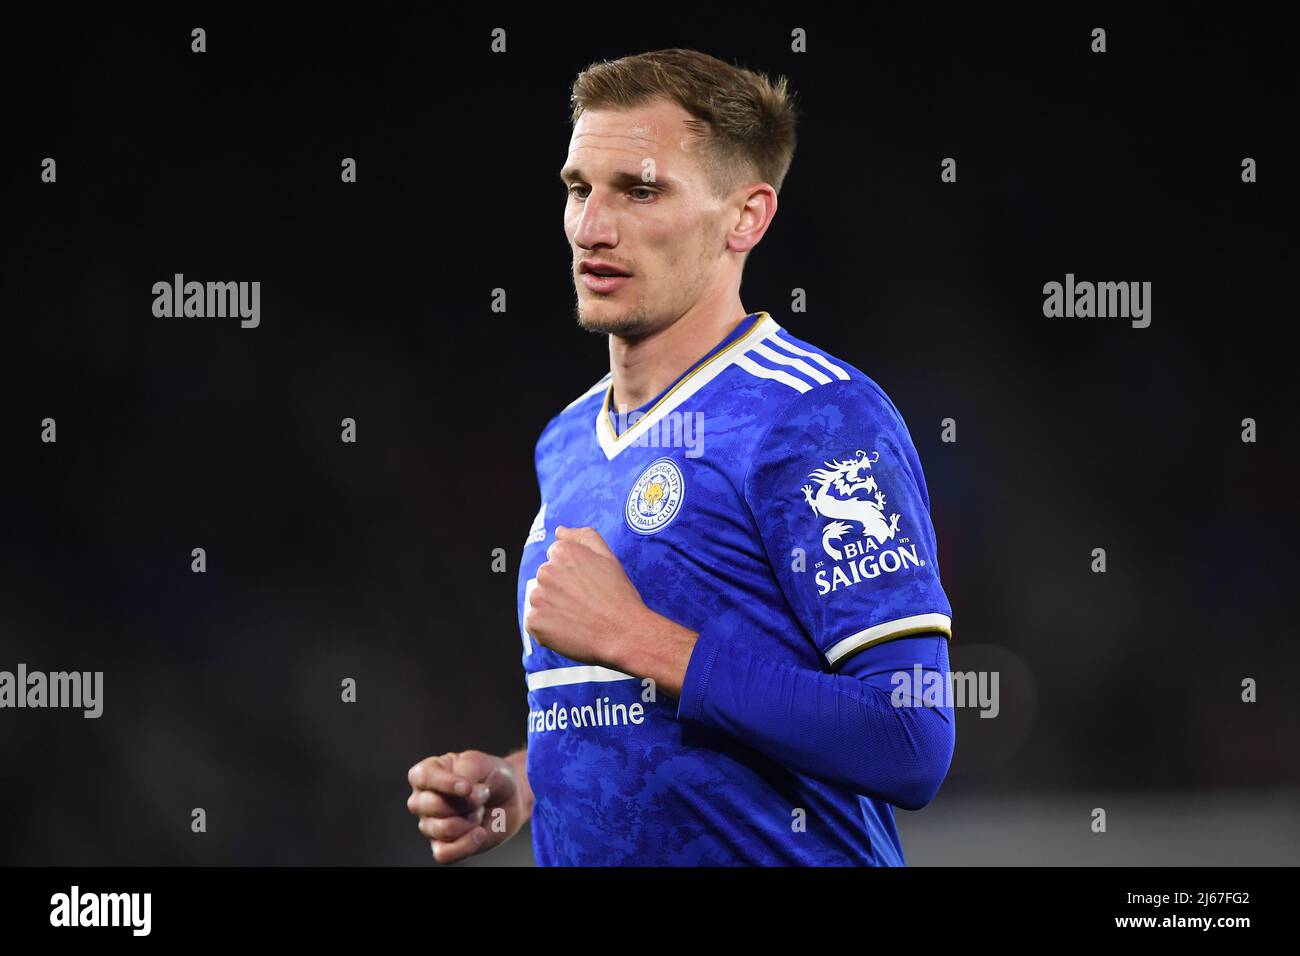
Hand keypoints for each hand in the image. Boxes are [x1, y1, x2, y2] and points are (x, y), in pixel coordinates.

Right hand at [406, 750, 528, 862]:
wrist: (510, 797)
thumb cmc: (490, 776)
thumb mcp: (480, 764)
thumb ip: (466, 774)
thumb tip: (462, 797)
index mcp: (425, 774)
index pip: (424, 777)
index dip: (446, 783)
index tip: (469, 788)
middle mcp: (421, 800)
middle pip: (435, 806)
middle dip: (467, 802)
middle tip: (482, 796)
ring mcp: (429, 825)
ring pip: (444, 829)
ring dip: (471, 820)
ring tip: (480, 811)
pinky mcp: (442, 847)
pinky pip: (444, 854)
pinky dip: (466, 845)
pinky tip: (480, 833)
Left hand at [523, 525, 648, 668]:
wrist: (623, 634)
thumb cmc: (618, 595)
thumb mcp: (608, 557)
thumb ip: (582, 536)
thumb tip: (559, 530)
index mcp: (562, 552)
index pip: (556, 558)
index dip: (573, 574)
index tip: (587, 586)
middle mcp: (545, 571)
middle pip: (546, 579)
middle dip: (561, 589)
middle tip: (585, 603)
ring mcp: (537, 597)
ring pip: (540, 600)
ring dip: (553, 608)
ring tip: (578, 617)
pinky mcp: (534, 622)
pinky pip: (535, 623)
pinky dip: (548, 628)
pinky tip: (569, 629)